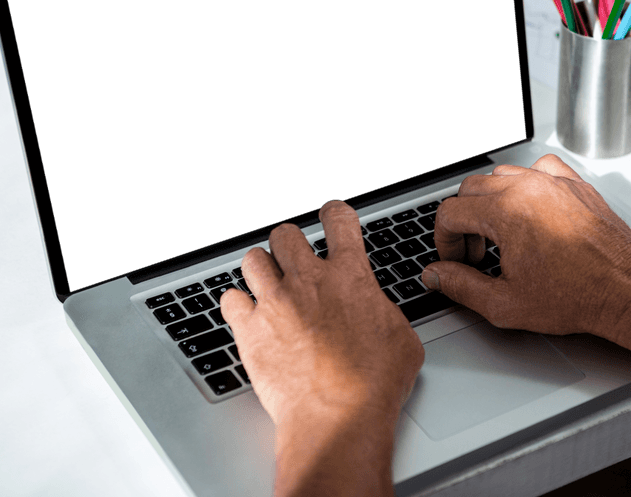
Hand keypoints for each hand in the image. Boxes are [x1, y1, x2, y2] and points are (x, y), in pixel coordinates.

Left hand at [220, 200, 423, 432]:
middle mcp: (309, 281)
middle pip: (285, 234)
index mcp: (350, 276)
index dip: (334, 214)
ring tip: (267, 284)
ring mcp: (275, 302)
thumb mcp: (402, 338)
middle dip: (289, 243)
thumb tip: (379, 315)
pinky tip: (246, 314)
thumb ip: (383, 312)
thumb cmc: (374, 384)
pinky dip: (236, 304)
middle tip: (293, 258)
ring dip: (261, 269)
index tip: (330, 216)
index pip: (339, 221)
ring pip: (253, 259)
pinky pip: (229, 299)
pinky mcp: (249, 330)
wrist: (338, 417)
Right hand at [421, 154, 630, 340]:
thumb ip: (460, 286)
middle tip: (476, 254)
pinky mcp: (576, 186)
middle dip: (465, 222)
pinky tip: (531, 211)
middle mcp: (529, 188)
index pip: (450, 211)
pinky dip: (527, 184)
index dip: (444, 240)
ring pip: (503, 175)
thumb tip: (436, 275)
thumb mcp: (505, 303)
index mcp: (506, 212)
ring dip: (492, 202)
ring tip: (502, 237)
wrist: (626, 293)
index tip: (455, 259)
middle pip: (472, 188)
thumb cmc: (577, 298)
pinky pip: (540, 168)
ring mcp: (555, 183)